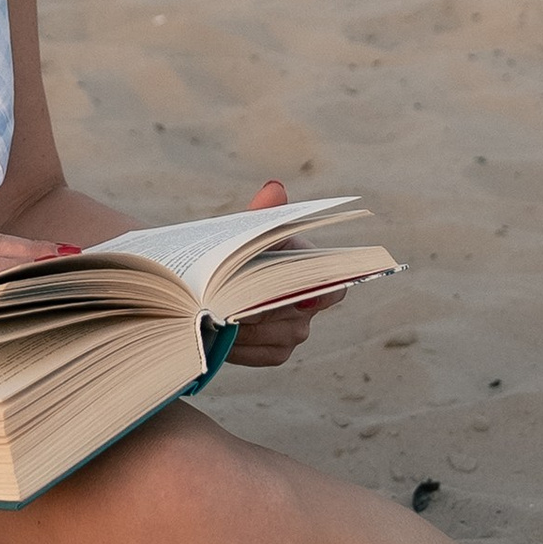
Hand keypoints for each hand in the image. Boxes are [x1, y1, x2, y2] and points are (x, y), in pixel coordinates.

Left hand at [223, 179, 349, 368]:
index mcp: (306, 265)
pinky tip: (218, 338)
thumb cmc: (232, 255)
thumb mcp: (242, 234)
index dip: (326, 290)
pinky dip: (241, 348)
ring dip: (247, 330)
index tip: (303, 298)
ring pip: (280, 336)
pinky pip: (265, 354)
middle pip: (298, 315)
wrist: (208, 286)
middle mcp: (308, 301)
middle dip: (264, 310)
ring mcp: (294, 330)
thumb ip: (260, 216)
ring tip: (215, 319)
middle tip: (231, 305)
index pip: (333, 283)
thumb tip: (275, 189)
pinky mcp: (277, 351)